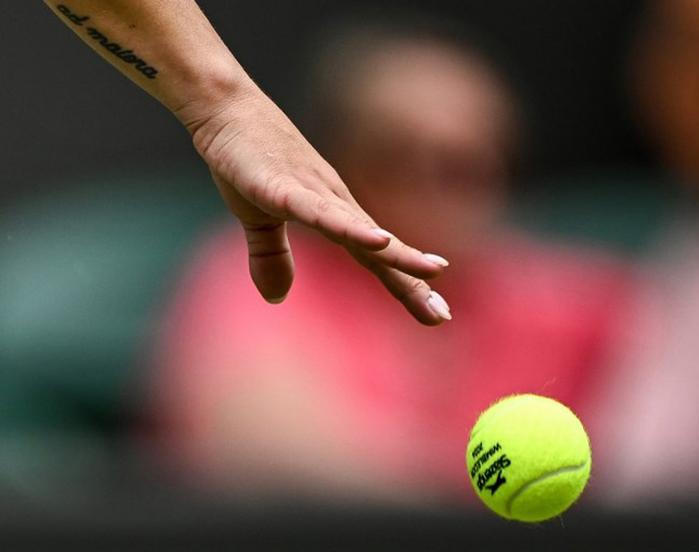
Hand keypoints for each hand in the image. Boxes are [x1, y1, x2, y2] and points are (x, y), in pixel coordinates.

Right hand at [178, 86, 451, 324]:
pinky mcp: (280, 186)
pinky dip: (346, 226)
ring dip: (396, 253)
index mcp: (332, 214)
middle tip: (443, 315)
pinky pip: (317, 211)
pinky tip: (376, 239)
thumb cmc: (246, 157)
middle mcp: (334, 203)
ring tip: (432, 272)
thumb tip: (277, 298)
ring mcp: (311, 192)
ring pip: (359, 230)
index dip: (405, 285)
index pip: (375, 258)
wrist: (223, 106)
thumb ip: (271, 256)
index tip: (436, 314)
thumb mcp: (257, 218)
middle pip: (379, 250)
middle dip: (412, 280)